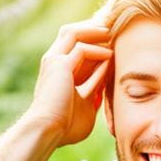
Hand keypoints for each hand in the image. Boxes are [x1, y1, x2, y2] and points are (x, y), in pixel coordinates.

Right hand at [25, 20, 111, 146]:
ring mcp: (54, 61)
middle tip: (111, 30)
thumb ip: (94, 94)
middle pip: (70, 33)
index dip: (91, 41)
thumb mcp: (85, 106)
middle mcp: (53, 62)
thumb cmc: (66, 127)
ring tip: (112, 34)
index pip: (73, 46)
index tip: (110, 42)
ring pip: (73, 33)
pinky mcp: (60, 65)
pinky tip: (110, 56)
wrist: (49, 131)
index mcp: (57, 71)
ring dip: (94, 32)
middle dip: (91, 29)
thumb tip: (105, 88)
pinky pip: (81, 49)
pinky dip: (97, 51)